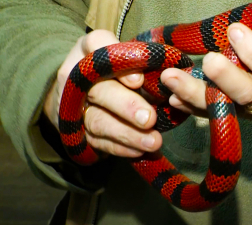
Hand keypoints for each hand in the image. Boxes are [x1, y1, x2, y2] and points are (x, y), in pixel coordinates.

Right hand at [43, 30, 161, 157]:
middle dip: (126, 106)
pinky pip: (97, 141)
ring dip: (127, 133)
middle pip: (98, 90)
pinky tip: (140, 150)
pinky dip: (120, 147)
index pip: (98, 44)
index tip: (140, 81)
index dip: (118, 64)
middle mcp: (75, 73)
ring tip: (153, 141)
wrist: (81, 92)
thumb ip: (144, 60)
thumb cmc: (117, 68)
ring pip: (98, 120)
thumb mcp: (128, 54)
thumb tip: (171, 77)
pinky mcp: (76, 131)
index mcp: (90, 48)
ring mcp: (72, 105)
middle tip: (150, 119)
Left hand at [160, 0, 251, 129]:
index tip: (234, 30)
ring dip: (196, 94)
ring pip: (225, 106)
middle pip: (249, 94)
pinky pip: (213, 113)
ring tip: (170, 78)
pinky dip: (192, 106)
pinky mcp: (237, 112)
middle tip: (208, 59)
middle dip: (227, 77)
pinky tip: (172, 98)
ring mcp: (251, 108)